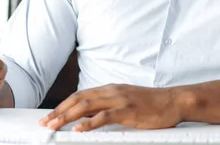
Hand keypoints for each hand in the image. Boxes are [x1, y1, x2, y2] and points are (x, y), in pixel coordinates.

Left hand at [39, 84, 181, 131]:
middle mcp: (112, 91)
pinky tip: (78, 130)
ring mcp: (119, 99)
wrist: (174, 101)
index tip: (50, 115)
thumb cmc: (152, 104)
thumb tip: (89, 118)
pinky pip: (104, 116)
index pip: (80, 95)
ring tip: (54, 126)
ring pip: (86, 106)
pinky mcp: (128, 110)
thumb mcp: (126, 102)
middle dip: (59, 111)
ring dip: (67, 116)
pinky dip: (89, 123)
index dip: (64, 105)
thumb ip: (108, 107)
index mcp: (110, 89)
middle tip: (45, 123)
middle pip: (79, 99)